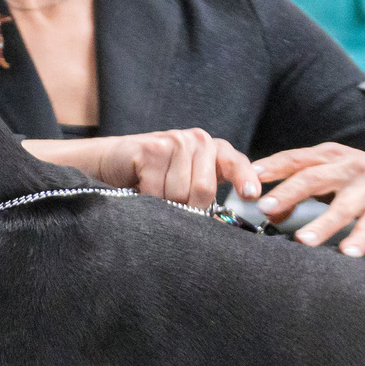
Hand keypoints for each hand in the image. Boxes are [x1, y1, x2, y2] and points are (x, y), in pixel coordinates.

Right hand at [69, 129, 260, 206]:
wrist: (112, 162)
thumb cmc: (153, 177)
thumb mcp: (186, 184)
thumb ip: (208, 196)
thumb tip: (223, 225)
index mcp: (213, 150)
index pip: (236, 163)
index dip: (245, 179)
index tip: (251, 195)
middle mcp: (198, 140)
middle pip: (204, 190)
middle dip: (187, 207)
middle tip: (171, 201)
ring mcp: (175, 141)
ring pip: (179, 194)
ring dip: (163, 203)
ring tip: (153, 191)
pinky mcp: (151, 148)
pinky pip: (157, 190)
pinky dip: (146, 198)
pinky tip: (140, 186)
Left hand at [248, 142, 364, 256]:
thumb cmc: (363, 179)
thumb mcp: (334, 176)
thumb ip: (301, 188)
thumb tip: (268, 212)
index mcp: (331, 156)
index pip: (297, 159)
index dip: (273, 166)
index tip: (250, 177)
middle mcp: (349, 167)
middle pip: (314, 178)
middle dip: (289, 193)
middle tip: (266, 208)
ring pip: (342, 206)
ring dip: (322, 224)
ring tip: (303, 241)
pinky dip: (360, 239)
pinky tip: (348, 253)